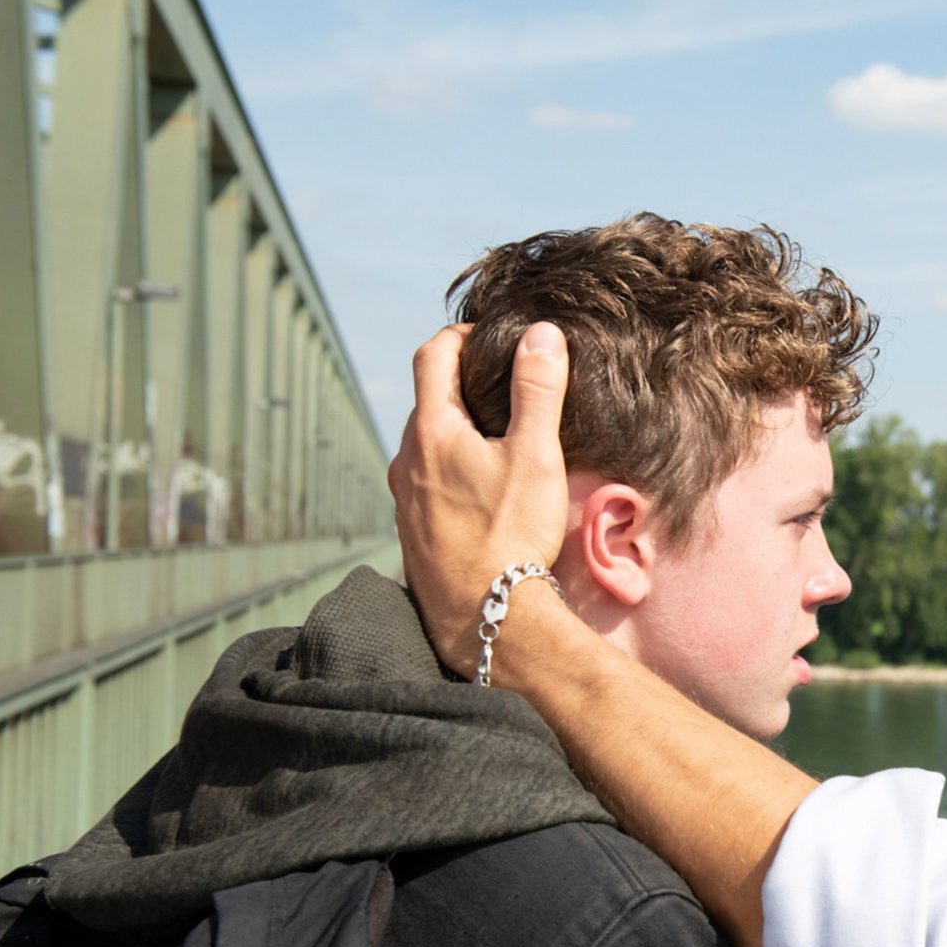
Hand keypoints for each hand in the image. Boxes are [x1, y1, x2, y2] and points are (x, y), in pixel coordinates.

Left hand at [387, 321, 571, 675]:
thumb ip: (538, 390)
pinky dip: (449, 470)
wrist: (484, 612)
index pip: (432, 355)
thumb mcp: (536, 454)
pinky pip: (425, 483)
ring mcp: (403, 497)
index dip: (460, 335)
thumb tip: (542, 334)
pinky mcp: (411, 530)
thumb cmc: (512, 532)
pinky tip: (481, 490)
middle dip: (460, 385)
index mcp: (432, 430)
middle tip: (501, 386)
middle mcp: (406, 459)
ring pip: (425, 445)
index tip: (491, 336)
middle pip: (427, 401)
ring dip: (454, 431)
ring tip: (495, 439)